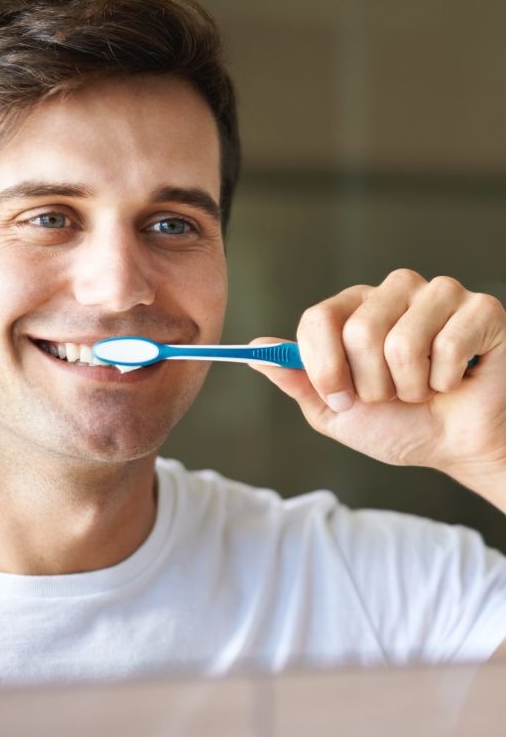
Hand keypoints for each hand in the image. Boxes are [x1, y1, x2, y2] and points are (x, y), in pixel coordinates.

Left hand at [249, 269, 505, 509]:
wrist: (457, 445)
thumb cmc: (400, 424)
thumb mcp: (335, 412)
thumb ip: (297, 380)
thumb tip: (256, 350)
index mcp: (353, 308)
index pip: (318, 319)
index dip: (324, 366)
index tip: (340, 397)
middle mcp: (392, 291)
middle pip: (359, 331)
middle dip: (373, 384)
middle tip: (392, 394)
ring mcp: (437, 294)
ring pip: (402, 341)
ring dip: (412, 385)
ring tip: (424, 388)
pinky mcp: (479, 309)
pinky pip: (449, 344)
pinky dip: (448, 379)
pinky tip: (455, 379)